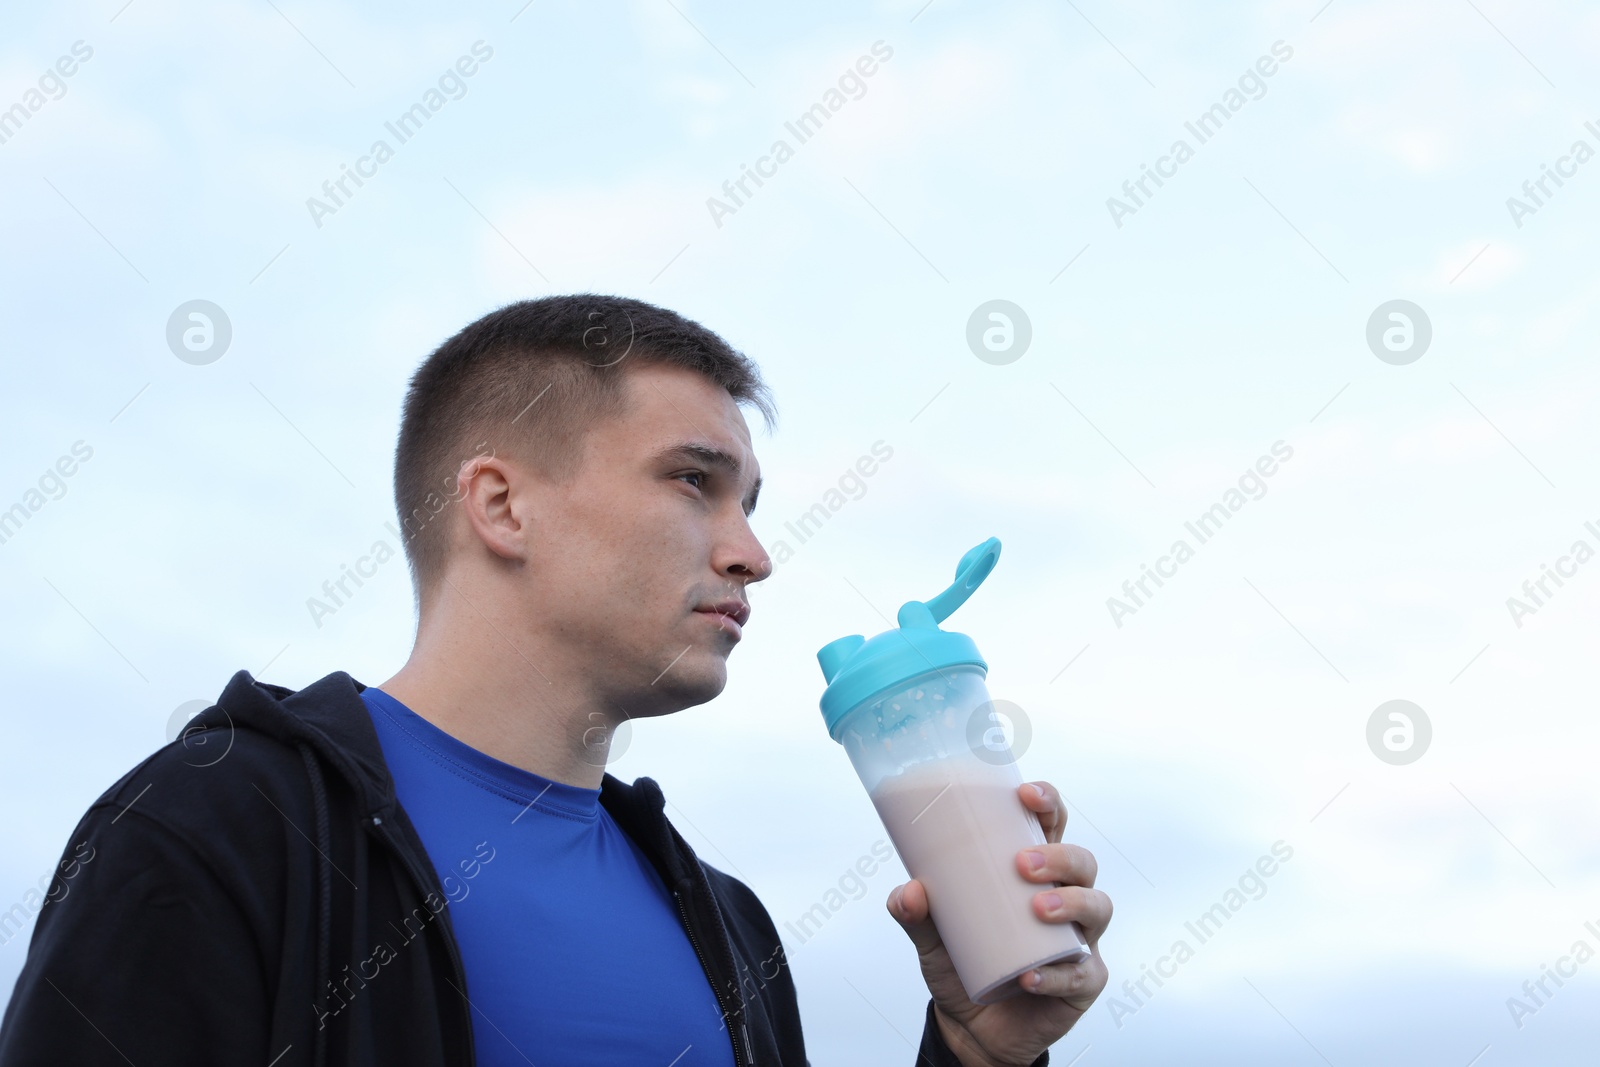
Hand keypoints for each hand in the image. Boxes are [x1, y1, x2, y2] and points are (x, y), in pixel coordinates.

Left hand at [885, 780, 1111, 1066]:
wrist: (971, 1027)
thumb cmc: (961, 963)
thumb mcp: (931, 936)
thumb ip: (913, 912)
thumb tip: (909, 889)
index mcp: (1033, 874)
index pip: (1051, 827)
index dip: (1048, 803)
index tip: (1026, 794)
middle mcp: (1065, 899)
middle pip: (1082, 863)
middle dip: (1059, 856)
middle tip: (1022, 864)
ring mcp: (1079, 940)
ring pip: (1098, 907)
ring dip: (1071, 902)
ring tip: (1036, 908)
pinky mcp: (1083, 982)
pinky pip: (1083, 973)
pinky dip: (1057, 974)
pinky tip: (1029, 976)